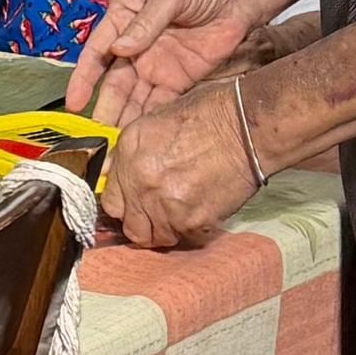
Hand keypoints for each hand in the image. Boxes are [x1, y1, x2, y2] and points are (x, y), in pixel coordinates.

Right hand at [70, 0, 267, 124]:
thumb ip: (146, 23)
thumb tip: (118, 49)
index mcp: (124, 16)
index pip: (98, 50)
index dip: (84, 77)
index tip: (74, 102)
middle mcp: (134, 44)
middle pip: (114, 81)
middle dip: (105, 107)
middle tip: (95, 138)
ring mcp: (155, 64)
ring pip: (134, 97)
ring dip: (124, 118)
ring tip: (115, 145)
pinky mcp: (178, 79)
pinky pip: (159, 103)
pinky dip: (150, 119)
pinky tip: (141, 137)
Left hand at [102, 79, 263, 249]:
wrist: (245, 125)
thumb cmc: (210, 115)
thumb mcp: (157, 121)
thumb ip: (134, 154)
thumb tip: (125, 176)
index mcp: (128, 152)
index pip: (110, 200)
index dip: (124, 205)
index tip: (134, 208)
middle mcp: (140, 181)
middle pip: (130, 225)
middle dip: (141, 223)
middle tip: (157, 216)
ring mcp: (164, 204)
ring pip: (155, 238)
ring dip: (166, 230)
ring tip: (181, 215)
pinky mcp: (191, 221)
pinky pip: (183, 239)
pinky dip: (191, 231)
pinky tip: (201, 213)